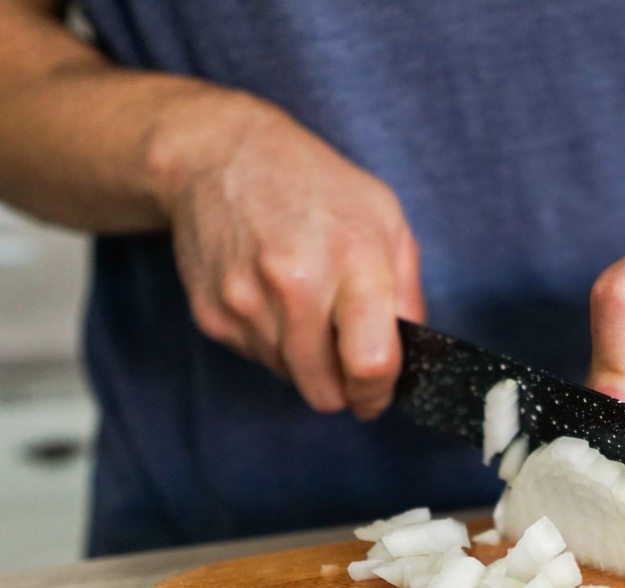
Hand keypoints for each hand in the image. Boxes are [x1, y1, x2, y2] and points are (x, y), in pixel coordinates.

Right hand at [153, 94, 423, 417]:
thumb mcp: (386, 218)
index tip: (378, 394)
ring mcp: (247, 303)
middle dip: (342, 385)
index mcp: (352, 259)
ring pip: (290, 378)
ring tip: (304, 302)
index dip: (378, 393)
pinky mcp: (212, 315)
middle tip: (346, 351)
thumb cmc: (315, 185)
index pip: (370, 363)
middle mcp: (295, 285)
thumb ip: (407, 293)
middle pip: (325, 391)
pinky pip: (257, 359)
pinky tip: (271, 295)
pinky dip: (272, 341)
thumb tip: (411, 356)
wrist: (220, 156)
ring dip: (305, 358)